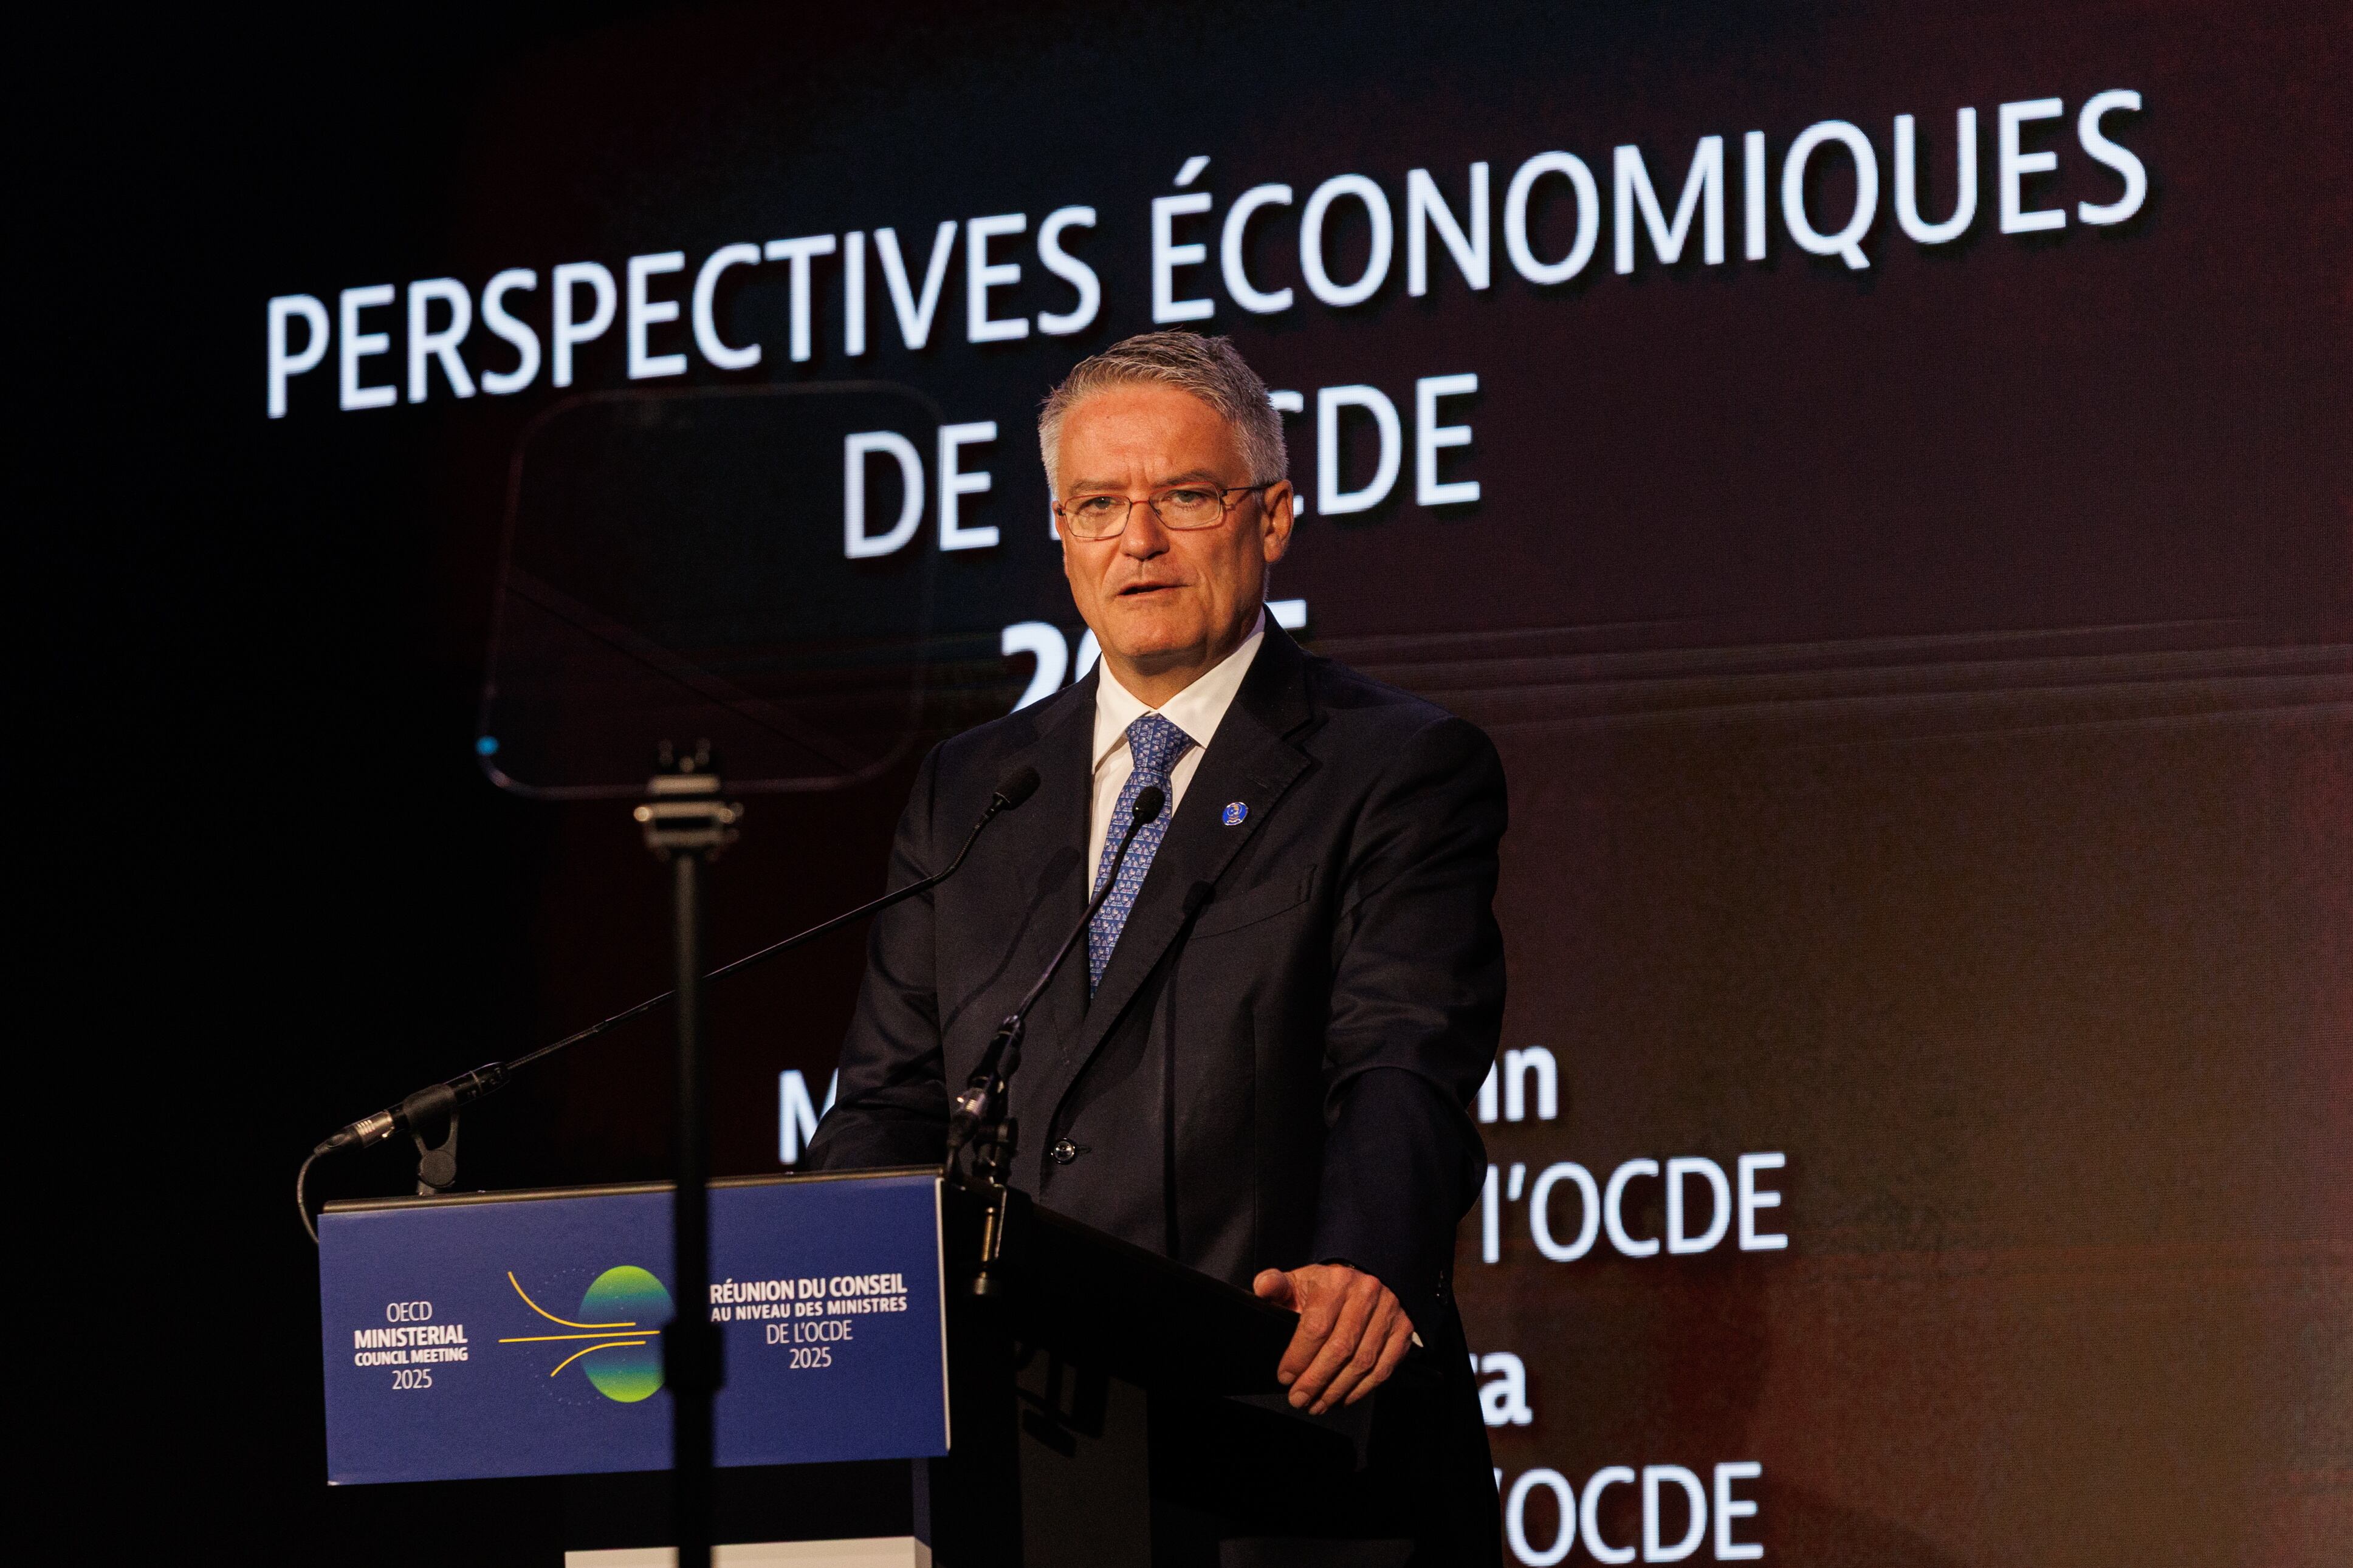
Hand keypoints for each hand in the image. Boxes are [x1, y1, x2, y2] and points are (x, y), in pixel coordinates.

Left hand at [1252, 1263, 1414, 1413]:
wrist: (1367, 1275)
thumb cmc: (1326, 1286)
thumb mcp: (1299, 1279)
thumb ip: (1275, 1284)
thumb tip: (1261, 1288)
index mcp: (1336, 1281)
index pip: (1316, 1326)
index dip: (1299, 1357)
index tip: (1285, 1377)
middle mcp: (1366, 1294)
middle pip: (1340, 1349)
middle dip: (1316, 1380)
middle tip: (1299, 1400)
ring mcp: (1389, 1313)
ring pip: (1363, 1362)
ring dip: (1337, 1390)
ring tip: (1317, 1404)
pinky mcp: (1404, 1330)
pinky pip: (1383, 1369)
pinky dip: (1362, 1389)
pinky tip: (1343, 1398)